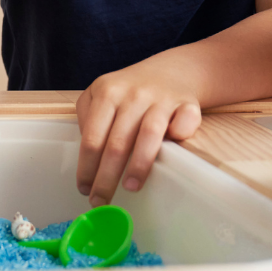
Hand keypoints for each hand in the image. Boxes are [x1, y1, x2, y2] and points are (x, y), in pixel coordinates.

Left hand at [75, 59, 202, 206]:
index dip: (87, 168)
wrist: (172, 70)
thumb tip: (89, 158)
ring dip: (139, 166)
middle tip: (102, 200)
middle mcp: (134, 94)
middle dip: (107, 178)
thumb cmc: (131, 91)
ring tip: (131, 188)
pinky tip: (172, 149)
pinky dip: (180, 135)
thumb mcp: (101, 93)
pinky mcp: (187, 102)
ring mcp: (162, 97)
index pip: (92, 138)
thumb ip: (88, 119)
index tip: (85, 189)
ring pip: (149, 135)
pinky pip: (185, 121)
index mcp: (107, 92)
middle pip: (117, 143)